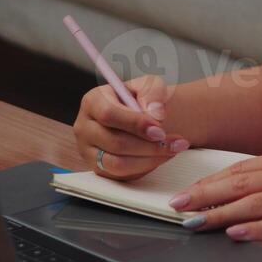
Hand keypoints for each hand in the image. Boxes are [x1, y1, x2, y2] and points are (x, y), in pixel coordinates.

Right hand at [72, 75, 189, 179]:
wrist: (143, 115)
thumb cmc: (143, 99)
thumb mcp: (149, 85)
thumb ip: (153, 93)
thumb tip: (156, 113)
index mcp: (92, 102)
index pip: (109, 114)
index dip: (135, 124)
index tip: (159, 130)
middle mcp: (85, 128)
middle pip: (115, 142)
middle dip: (149, 145)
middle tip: (176, 143)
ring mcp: (89, 151)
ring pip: (117, 164)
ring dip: (150, 159)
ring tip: (173, 150)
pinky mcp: (98, 169)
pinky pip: (122, 176)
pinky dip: (145, 168)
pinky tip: (161, 157)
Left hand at [167, 148, 261, 242]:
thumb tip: (238, 190)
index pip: (241, 168)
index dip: (210, 180)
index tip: (186, 191)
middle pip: (240, 181)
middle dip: (204, 194)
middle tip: (177, 206)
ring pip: (254, 201)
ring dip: (220, 212)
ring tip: (196, 221)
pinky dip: (254, 228)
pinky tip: (235, 232)